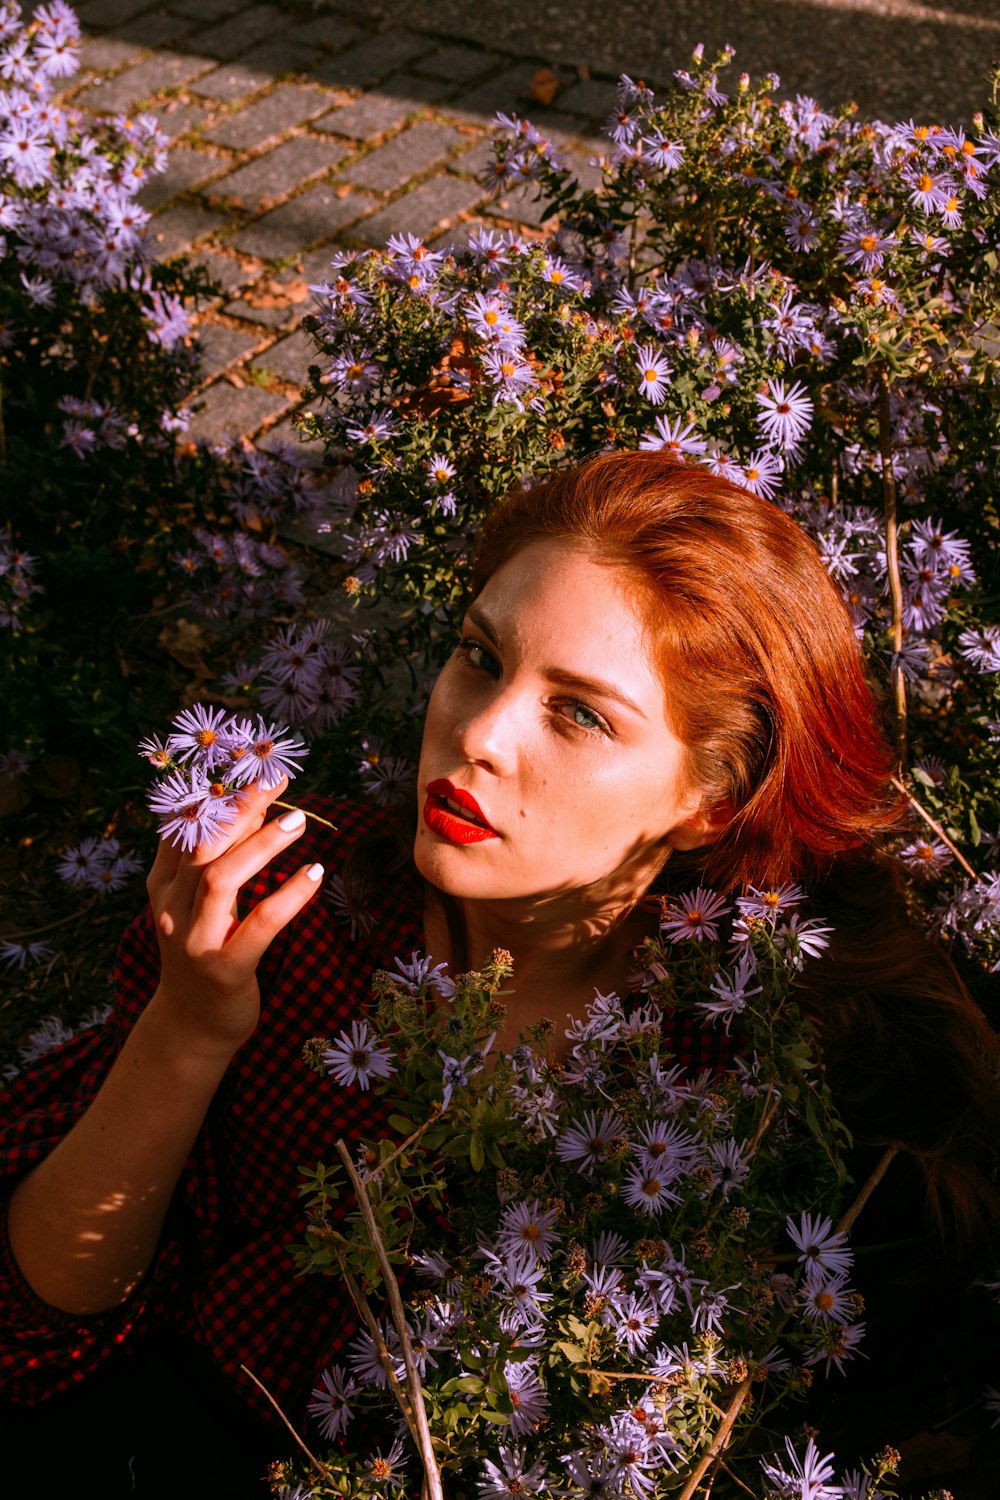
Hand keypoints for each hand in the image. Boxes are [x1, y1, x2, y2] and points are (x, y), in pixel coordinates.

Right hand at [144, 779, 322, 1060]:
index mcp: (163, 888)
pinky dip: (288, 897)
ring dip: (260, 844)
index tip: (250, 766)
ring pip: (221, 879)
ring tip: (298, 819)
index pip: (185, 829)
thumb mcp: (195, 905)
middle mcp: (171, 910)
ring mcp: (195, 941)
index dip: (216, 794)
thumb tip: (246, 807)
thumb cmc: (202, 954)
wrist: (191, 1027)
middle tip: (275, 778)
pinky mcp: (225, 969)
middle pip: (202, 846)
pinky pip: (259, 925)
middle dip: (238, 808)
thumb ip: (210, 860)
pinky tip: (315, 874)